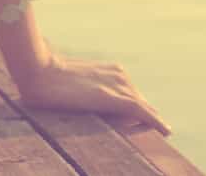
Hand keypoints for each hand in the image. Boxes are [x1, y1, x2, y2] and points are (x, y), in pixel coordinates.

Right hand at [16, 53, 171, 135]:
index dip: (137, 112)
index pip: (132, 95)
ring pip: (143, 109)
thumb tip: (86, 103)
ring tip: (154, 133)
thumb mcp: (72, 81)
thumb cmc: (46, 77)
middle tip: (148, 132)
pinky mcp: (117, 99)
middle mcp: (120, 76)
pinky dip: (156, 122)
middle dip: (145, 117)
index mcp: (112, 70)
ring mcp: (120, 86)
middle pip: (140, 103)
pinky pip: (144, 113)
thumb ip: (87, 90)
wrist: (39, 72)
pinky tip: (166, 132)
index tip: (136, 125)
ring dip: (147, 122)